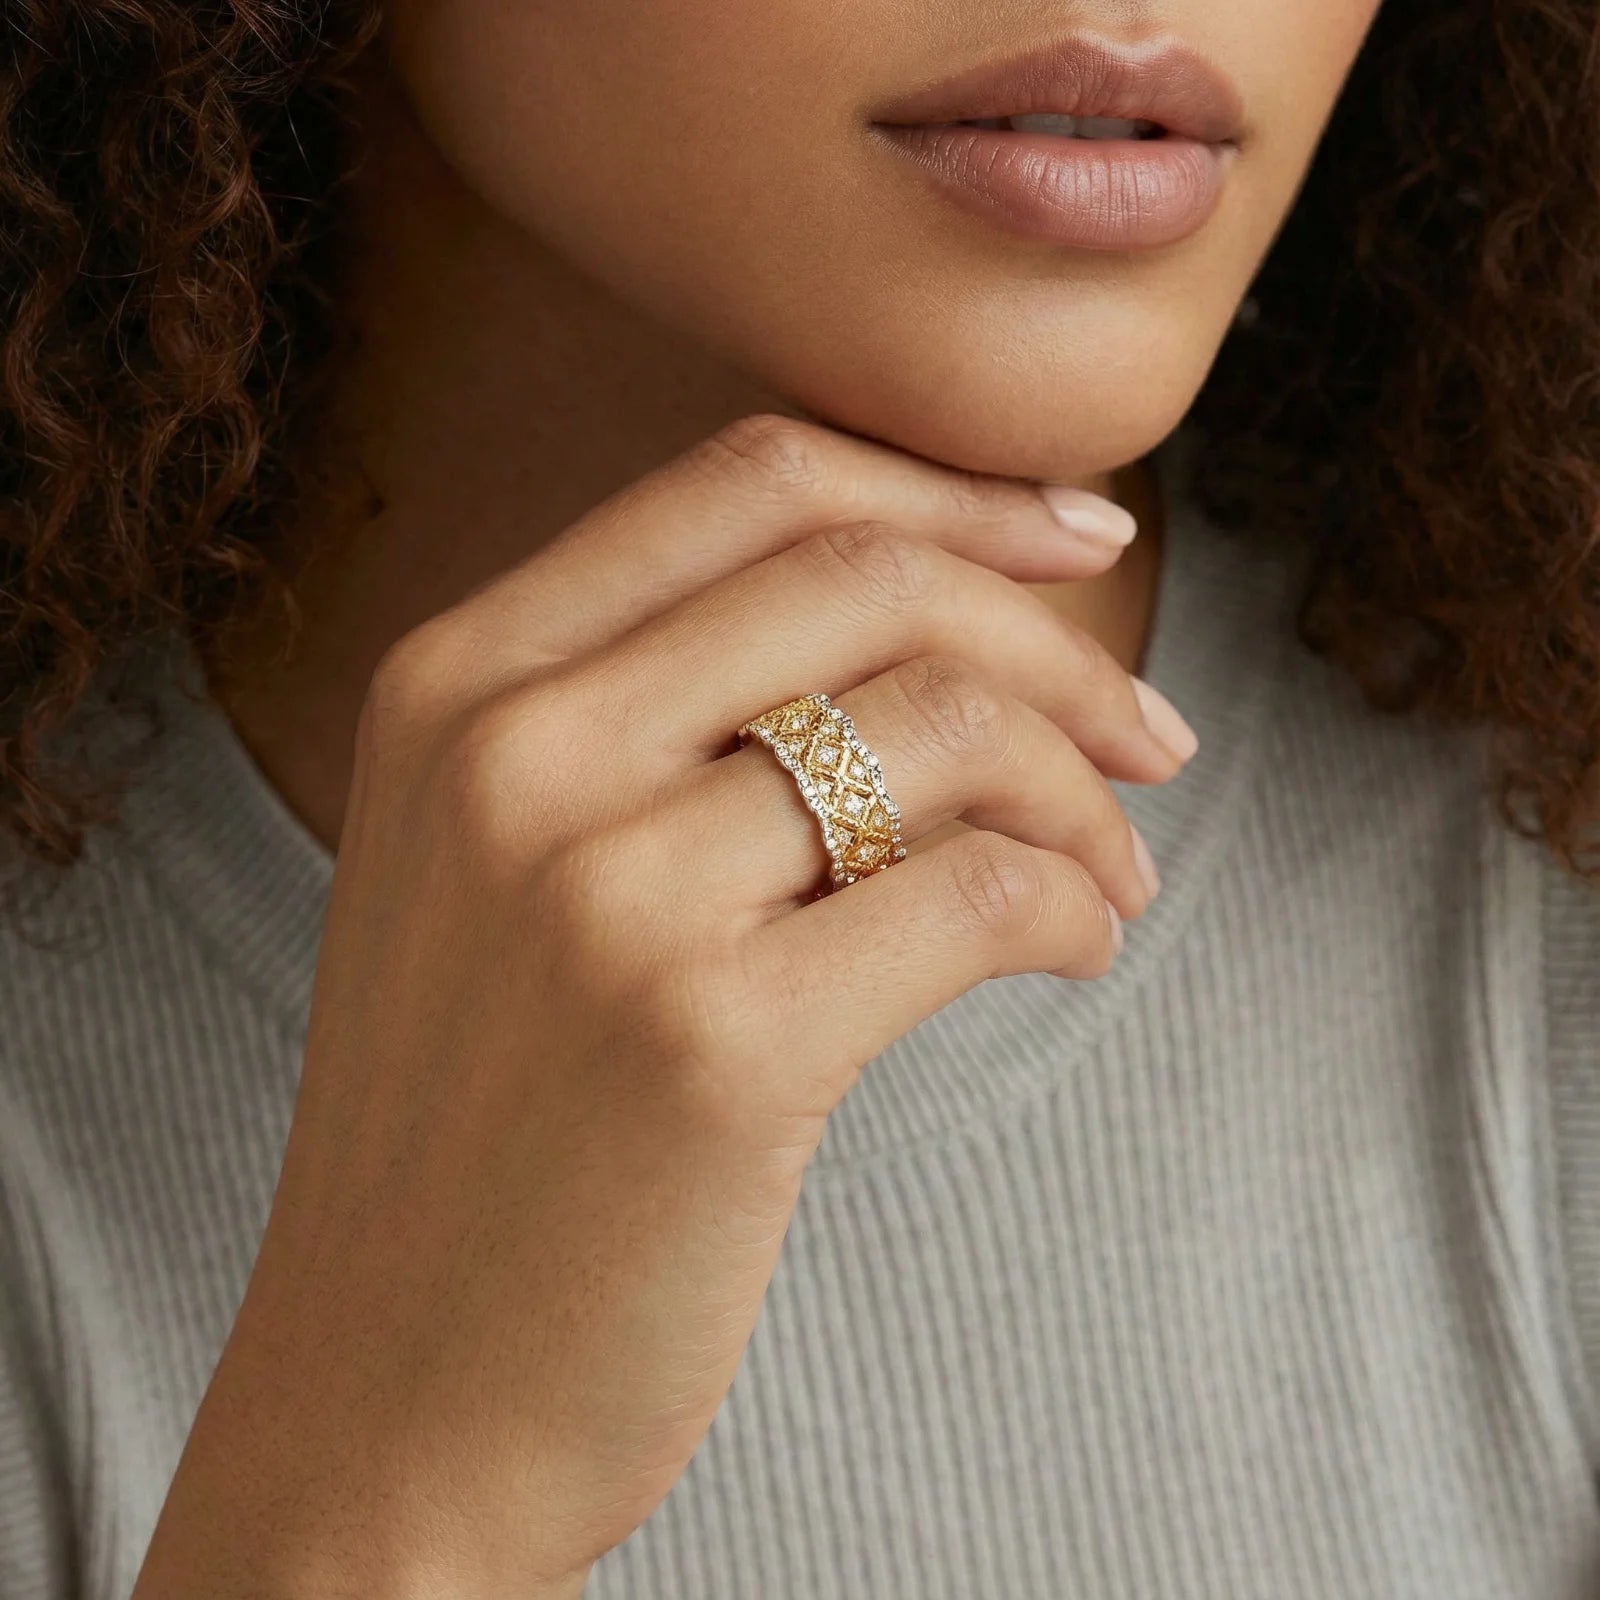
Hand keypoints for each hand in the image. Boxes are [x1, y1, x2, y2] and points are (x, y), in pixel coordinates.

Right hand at [132, 415, 1191, 1599]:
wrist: (389, 1396)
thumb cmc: (484, 1124)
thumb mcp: (499, 867)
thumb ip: (653, 719)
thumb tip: (924, 623)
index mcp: (456, 683)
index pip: (746, 483)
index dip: (945, 490)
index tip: (1078, 543)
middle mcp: (512, 753)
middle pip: (864, 579)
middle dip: (1055, 641)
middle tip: (1150, 735)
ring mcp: (600, 892)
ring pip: (942, 727)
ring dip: (1080, 791)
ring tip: (1112, 875)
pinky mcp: (709, 1043)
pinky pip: (975, 891)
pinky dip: (1071, 903)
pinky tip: (1078, 948)